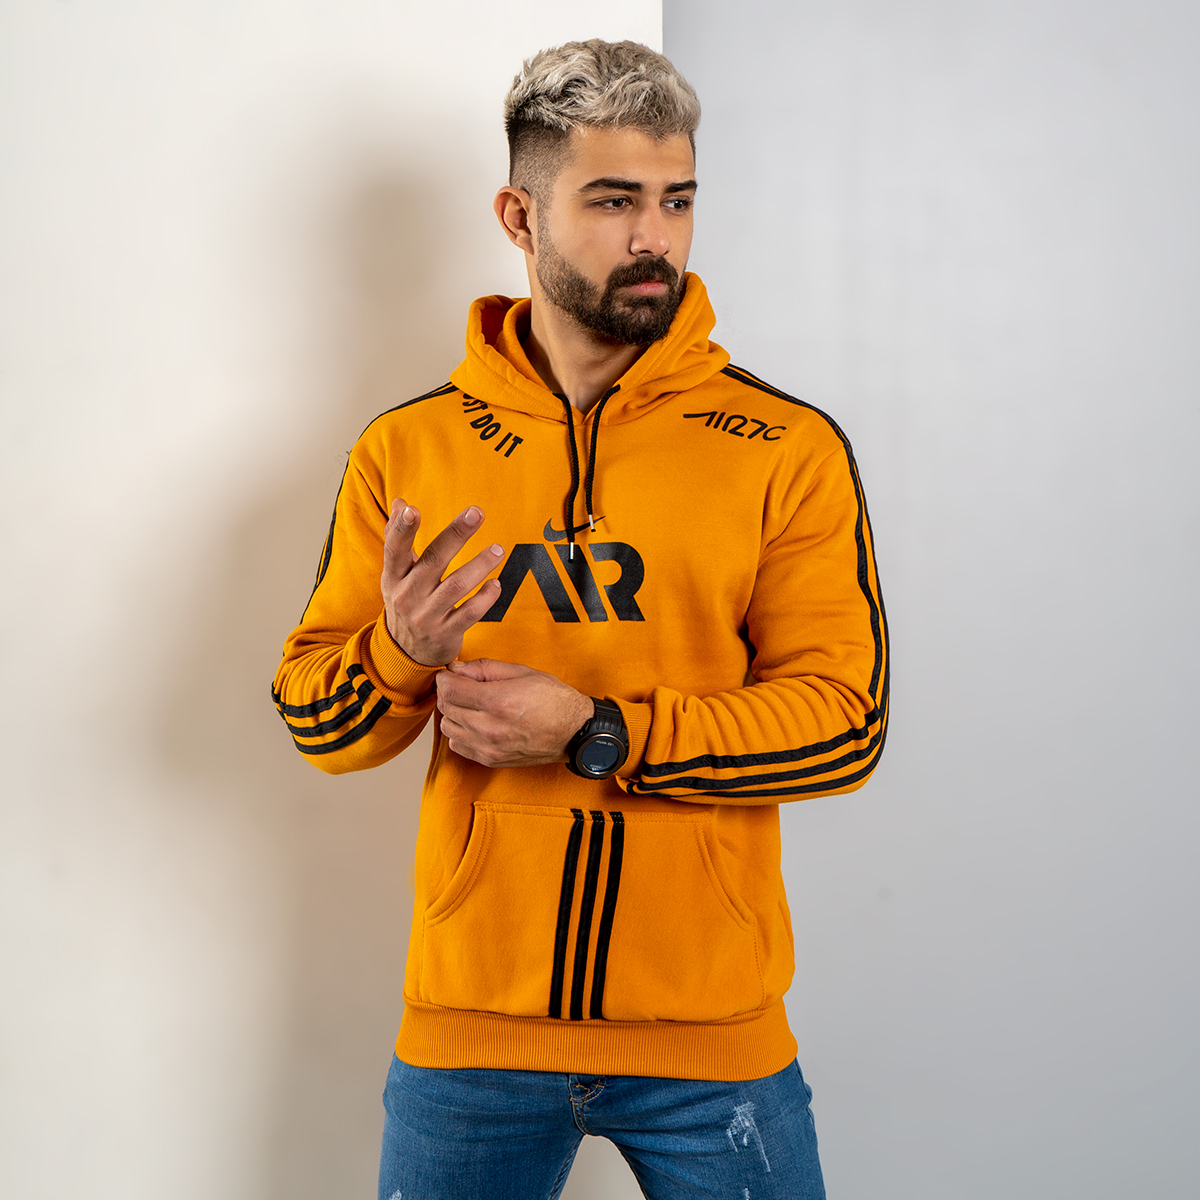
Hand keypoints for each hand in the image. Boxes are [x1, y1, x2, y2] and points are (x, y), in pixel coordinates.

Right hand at [381, 500, 503, 666]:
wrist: (405, 653)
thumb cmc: (405, 602)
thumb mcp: (395, 574)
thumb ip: (397, 539)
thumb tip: (401, 502)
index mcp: (394, 577)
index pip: (394, 550)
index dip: (401, 530)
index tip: (412, 509)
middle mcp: (407, 595)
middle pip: (433, 560)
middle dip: (455, 534)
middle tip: (476, 513)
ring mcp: (427, 616)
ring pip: (456, 586)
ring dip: (479, 565)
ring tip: (498, 550)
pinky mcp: (446, 634)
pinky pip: (469, 613)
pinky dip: (484, 598)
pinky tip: (496, 584)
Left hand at [435, 659, 593, 768]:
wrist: (573, 732)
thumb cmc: (553, 700)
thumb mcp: (522, 672)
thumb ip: (484, 669)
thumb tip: (456, 669)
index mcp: (498, 701)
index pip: (449, 690)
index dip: (445, 679)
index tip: (450, 675)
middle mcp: (490, 727)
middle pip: (446, 708)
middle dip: (448, 693)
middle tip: (461, 686)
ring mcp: (489, 747)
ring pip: (447, 728)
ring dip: (452, 714)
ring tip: (469, 705)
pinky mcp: (490, 759)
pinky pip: (457, 745)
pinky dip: (460, 732)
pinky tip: (475, 723)